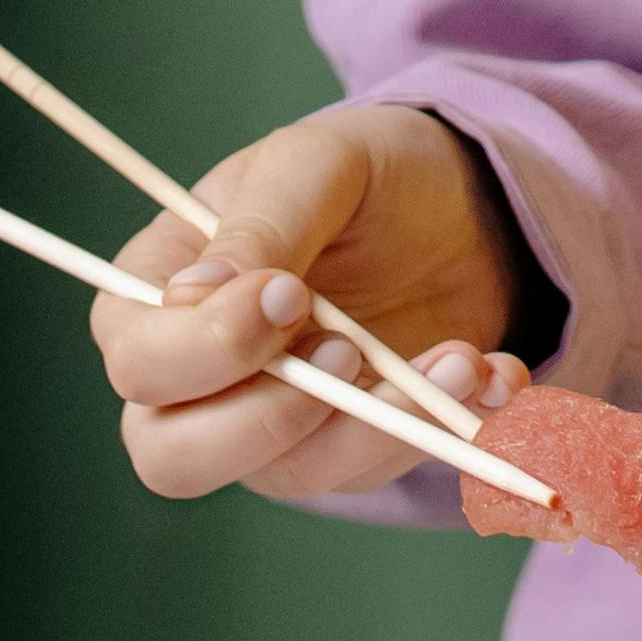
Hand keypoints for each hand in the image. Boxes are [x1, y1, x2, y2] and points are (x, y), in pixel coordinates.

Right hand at [90, 104, 533, 502]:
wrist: (460, 207)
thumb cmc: (363, 174)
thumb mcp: (315, 166)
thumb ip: (262, 224)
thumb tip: (198, 295)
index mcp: (156, 297)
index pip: (141, 360)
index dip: (206, 348)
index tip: (292, 296)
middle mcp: (197, 381)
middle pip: (175, 459)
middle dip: (270, 420)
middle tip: (349, 354)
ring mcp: (272, 428)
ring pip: (296, 474)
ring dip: (385, 425)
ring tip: (464, 359)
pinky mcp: (351, 450)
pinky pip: (385, 468)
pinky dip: (449, 430)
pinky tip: (500, 375)